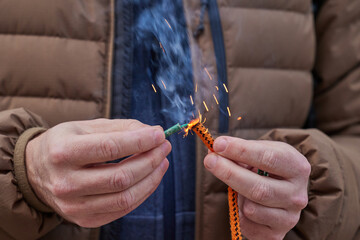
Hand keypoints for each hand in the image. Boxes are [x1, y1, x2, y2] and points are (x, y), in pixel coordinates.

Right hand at [26, 119, 170, 226]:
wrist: (36, 171)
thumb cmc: (65, 144)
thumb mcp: (86, 127)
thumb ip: (121, 128)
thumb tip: (153, 132)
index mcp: (63, 152)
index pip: (110, 148)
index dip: (140, 141)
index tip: (159, 134)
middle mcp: (65, 182)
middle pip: (120, 177)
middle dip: (150, 160)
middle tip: (164, 147)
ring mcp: (74, 206)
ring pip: (125, 197)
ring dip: (151, 178)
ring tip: (161, 161)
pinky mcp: (84, 219)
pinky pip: (122, 209)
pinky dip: (142, 193)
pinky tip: (150, 177)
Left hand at [204, 136, 310, 239]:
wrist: (282, 191)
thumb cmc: (268, 166)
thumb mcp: (260, 151)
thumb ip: (238, 149)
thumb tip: (214, 149)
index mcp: (297, 167)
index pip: (269, 158)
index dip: (241, 150)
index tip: (219, 144)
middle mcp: (297, 195)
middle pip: (258, 188)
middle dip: (229, 173)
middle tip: (209, 160)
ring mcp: (289, 218)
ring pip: (251, 208)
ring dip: (237, 195)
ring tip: (239, 186)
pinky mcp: (276, 235)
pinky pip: (246, 223)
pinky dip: (238, 211)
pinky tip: (244, 202)